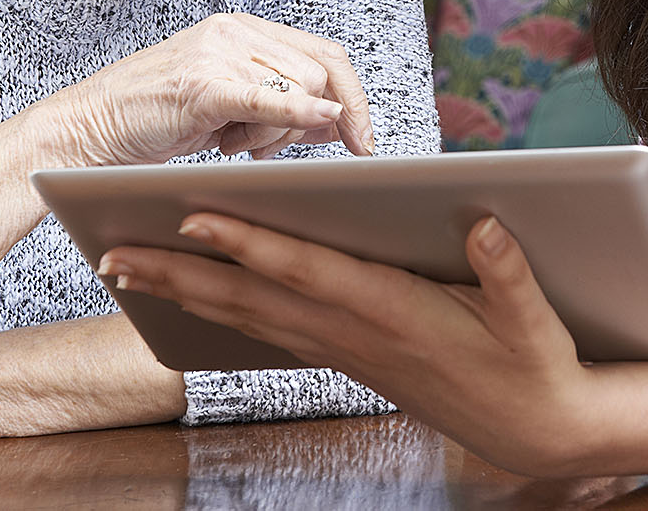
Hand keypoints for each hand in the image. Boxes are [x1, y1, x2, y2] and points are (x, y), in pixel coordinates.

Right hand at [44, 13, 374, 166]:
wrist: (87, 128)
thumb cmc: (153, 121)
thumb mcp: (228, 111)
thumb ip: (282, 107)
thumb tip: (340, 120)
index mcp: (244, 30)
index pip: (325, 54)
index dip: (354, 98)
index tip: (366, 142)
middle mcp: (236, 31)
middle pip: (319, 73)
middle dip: (311, 123)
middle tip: (267, 151)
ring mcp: (218, 52)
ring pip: (298, 88)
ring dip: (277, 132)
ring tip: (229, 142)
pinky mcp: (202, 83)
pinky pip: (265, 95)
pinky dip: (295, 109)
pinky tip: (314, 119)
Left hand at [96, 214, 601, 475]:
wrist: (536, 432)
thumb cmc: (535, 367)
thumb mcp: (533, 321)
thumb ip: (506, 272)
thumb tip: (486, 222)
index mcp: (394, 314)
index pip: (305, 271)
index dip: (249, 243)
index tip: (193, 215)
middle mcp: (355, 335)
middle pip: (250, 298)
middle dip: (178, 274)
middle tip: (110, 255)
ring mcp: (346, 350)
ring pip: (249, 318)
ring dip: (185, 292)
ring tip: (128, 270)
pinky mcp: (349, 357)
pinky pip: (269, 330)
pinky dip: (223, 311)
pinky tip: (195, 299)